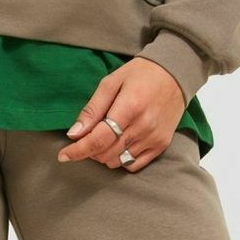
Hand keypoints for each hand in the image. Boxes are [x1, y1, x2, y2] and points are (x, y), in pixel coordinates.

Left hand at [57, 57, 185, 172]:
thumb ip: (92, 109)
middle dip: (90, 150)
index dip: (78, 150)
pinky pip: (133, 165)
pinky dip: (120, 160)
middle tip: (88, 136)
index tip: (63, 155)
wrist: (176, 74)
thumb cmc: (140, 74)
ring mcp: (153, 138)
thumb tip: (73, 134)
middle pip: (105, 154)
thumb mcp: (111, 82)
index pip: (98, 139)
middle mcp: (143, 127)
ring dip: (104, 155)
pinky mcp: (161, 146)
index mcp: (129, 107)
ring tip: (105, 137)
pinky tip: (119, 145)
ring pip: (117, 161)